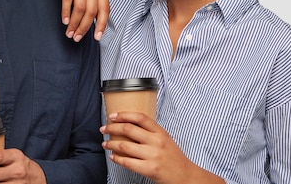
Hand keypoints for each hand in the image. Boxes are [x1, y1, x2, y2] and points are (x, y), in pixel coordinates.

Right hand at [22, 0, 108, 41]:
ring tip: (69, 32)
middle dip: (84, 28)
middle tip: (77, 38)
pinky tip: (64, 20)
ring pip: (80, 8)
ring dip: (74, 23)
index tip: (97, 37)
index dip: (102, 24)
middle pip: (91, 11)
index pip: (105, 9)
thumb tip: (95, 19)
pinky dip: (66, 12)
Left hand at [101, 112, 224, 183]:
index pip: (140, 117)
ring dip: (111, 144)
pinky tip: (113, 157)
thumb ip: (151, 132)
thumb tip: (129, 125)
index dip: (124, 115)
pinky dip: (117, 159)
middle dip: (112, 128)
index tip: (113, 116)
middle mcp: (156, 142)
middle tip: (104, 129)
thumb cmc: (175, 158)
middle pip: (128, 129)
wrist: (186, 176)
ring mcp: (153, 156)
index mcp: (161, 132)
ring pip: (125, 146)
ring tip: (105, 144)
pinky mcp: (149, 169)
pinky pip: (127, 162)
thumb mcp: (166, 139)